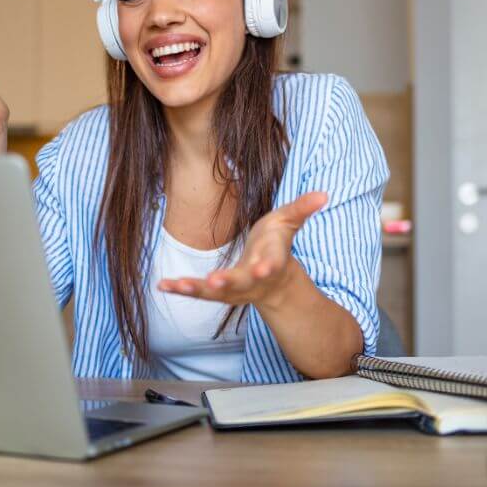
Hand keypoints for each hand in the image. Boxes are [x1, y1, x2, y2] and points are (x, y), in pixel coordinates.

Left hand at [157, 192, 327, 308]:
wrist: (272, 282)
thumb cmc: (276, 245)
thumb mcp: (289, 222)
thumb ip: (302, 209)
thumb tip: (324, 193)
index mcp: (271, 260)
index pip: (272, 263)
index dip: (268, 265)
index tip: (263, 268)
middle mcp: (252, 279)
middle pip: (241, 283)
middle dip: (229, 282)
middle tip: (215, 282)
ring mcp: (234, 289)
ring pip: (215, 292)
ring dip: (196, 289)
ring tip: (177, 285)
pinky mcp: (216, 291)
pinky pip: (197, 292)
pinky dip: (180, 289)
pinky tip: (162, 285)